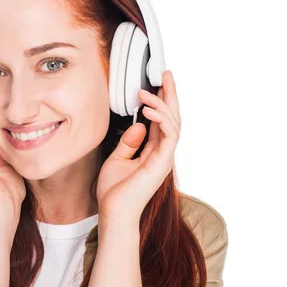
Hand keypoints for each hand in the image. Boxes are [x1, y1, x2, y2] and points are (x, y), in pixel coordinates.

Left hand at [96, 70, 180, 225]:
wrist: (114, 212)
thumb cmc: (114, 191)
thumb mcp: (117, 158)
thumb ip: (129, 142)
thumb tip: (138, 124)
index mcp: (152, 151)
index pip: (161, 121)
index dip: (161, 101)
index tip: (157, 83)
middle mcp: (162, 152)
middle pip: (172, 117)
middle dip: (169, 95)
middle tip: (165, 74)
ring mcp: (164, 157)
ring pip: (173, 123)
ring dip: (161, 103)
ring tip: (146, 91)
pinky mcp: (162, 162)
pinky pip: (168, 134)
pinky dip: (160, 119)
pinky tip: (148, 109)